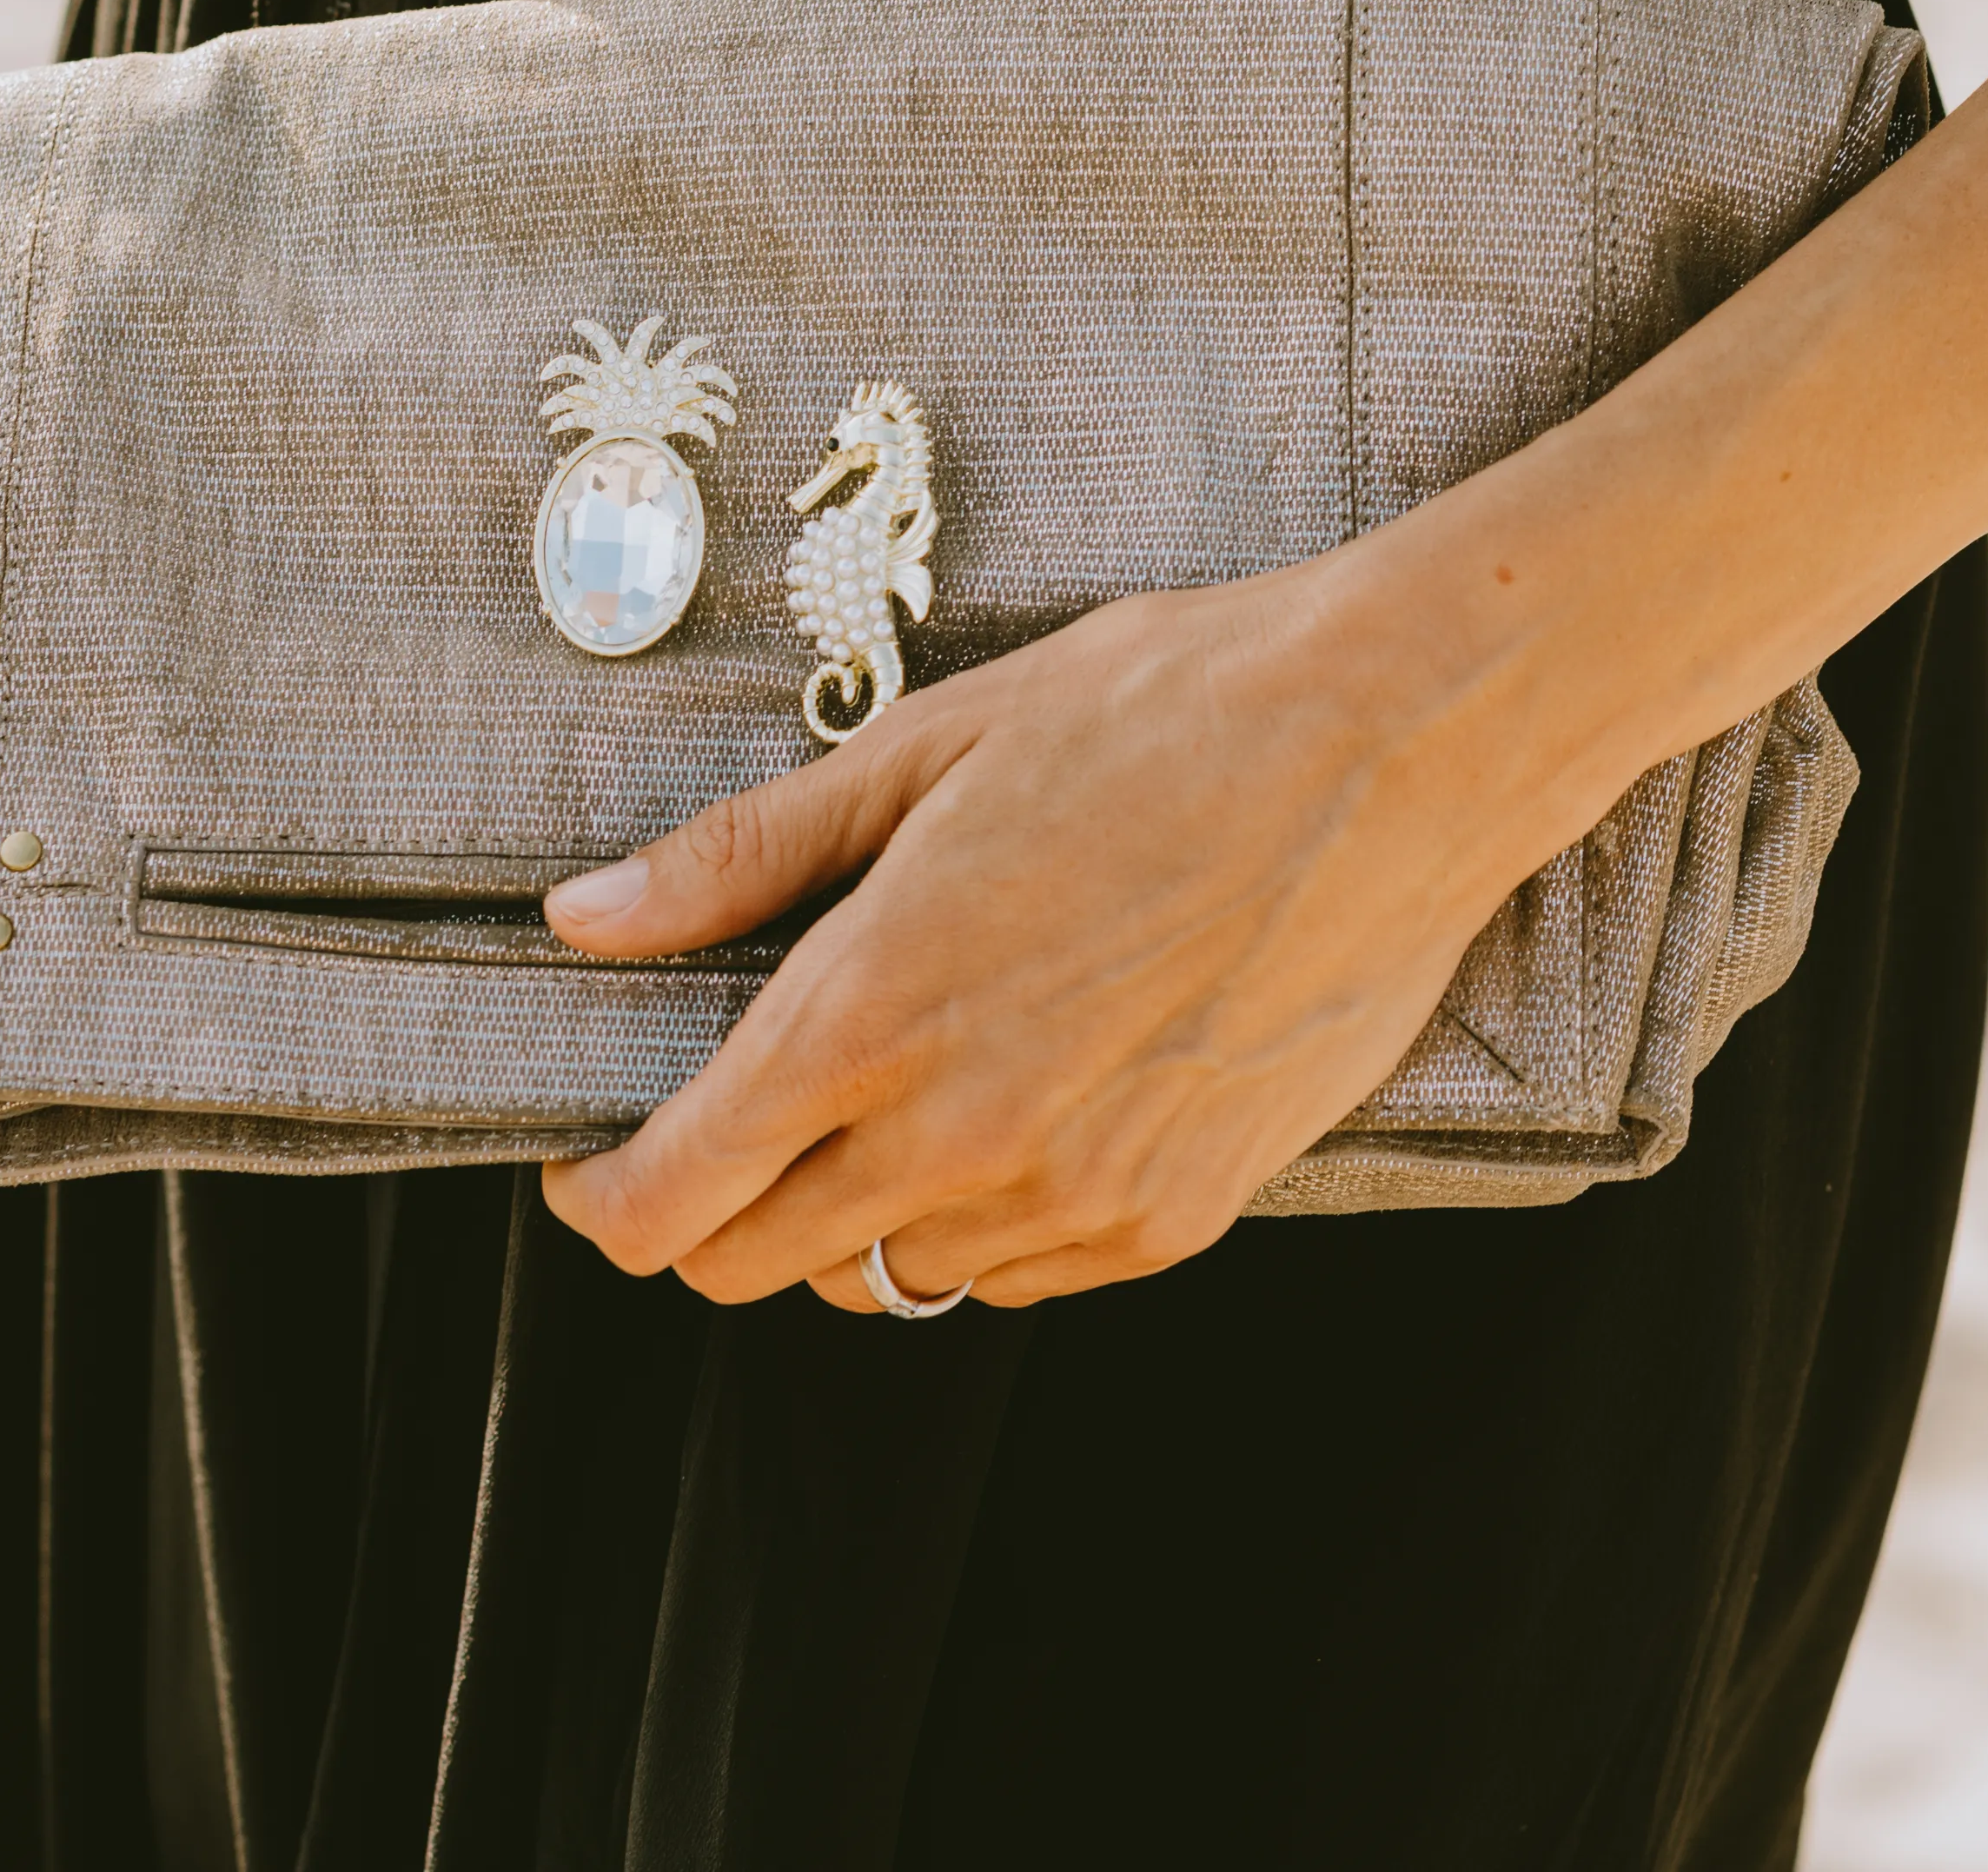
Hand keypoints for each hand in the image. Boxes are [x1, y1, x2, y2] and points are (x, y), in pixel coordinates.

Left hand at [543, 0, 1987, 1315]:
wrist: (1398, 742)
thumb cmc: (1166, 713)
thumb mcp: (928, 749)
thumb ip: (743, 856)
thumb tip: (588, 919)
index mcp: (873, 1014)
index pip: (672, 1201)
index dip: (606, 1196)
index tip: (596, 1158)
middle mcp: (964, 1137)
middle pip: (758, 1265)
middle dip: (712, 1206)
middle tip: (739, 1104)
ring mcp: (1080, 1196)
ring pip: (893, 1275)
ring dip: (856, 1207)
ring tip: (907, 1074)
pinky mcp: (1181, 1215)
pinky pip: (1023, 1274)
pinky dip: (983, 1217)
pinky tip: (1022, 1096)